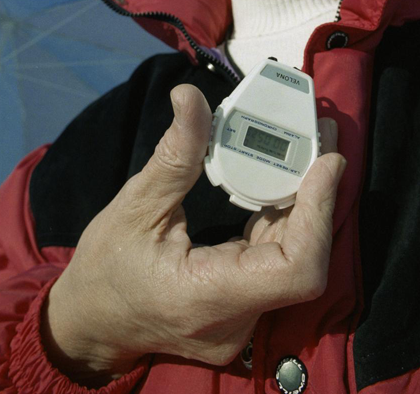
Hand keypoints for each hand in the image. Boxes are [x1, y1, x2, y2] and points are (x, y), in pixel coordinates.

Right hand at [42, 85, 344, 383]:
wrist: (92, 322)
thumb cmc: (105, 271)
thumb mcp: (134, 207)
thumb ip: (174, 155)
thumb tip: (190, 98)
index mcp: (207, 297)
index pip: (295, 268)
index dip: (319, 212)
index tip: (327, 162)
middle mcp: (237, 317)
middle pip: (303, 257)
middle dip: (318, 195)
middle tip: (323, 138)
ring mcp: (243, 316)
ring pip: (294, 256)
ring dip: (304, 202)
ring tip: (310, 149)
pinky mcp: (242, 302)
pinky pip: (276, 258)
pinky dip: (282, 218)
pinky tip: (283, 180)